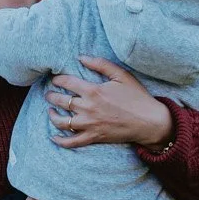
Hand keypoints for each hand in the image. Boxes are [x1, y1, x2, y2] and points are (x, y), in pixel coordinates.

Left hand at [47, 58, 173, 149]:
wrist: (149, 122)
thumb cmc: (136, 97)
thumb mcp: (121, 75)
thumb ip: (100, 64)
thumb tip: (81, 57)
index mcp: (94, 91)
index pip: (67, 83)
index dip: (57, 80)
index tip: (55, 79)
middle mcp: (88, 108)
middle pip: (61, 101)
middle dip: (51, 96)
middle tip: (49, 94)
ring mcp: (90, 124)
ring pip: (63, 122)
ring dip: (52, 116)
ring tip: (50, 111)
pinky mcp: (94, 137)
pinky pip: (73, 142)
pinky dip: (61, 141)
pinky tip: (54, 137)